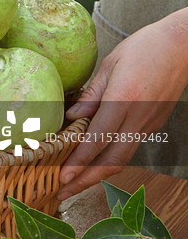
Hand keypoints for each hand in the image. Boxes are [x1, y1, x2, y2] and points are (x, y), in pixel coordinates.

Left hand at [58, 10, 187, 199]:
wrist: (180, 46)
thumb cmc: (143, 47)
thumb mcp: (111, 63)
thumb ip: (92, 94)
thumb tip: (72, 118)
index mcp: (123, 99)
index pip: (97, 139)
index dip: (79, 162)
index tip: (62, 177)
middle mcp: (138, 117)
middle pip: (111, 160)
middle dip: (86, 180)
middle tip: (63, 192)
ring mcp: (148, 124)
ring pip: (122, 158)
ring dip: (98, 175)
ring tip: (76, 184)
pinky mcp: (154, 125)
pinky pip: (130, 147)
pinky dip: (111, 160)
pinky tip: (96, 162)